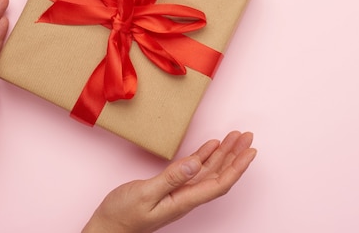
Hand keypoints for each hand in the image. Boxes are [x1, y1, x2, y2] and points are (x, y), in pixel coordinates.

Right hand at [83, 131, 256, 232]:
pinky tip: (211, 145)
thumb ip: (170, 178)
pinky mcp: (170, 188)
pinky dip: (204, 156)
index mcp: (184, 200)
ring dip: (223, 153)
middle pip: (219, 174)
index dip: (237, 167)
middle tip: (247, 136)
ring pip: (209, 171)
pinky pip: (193, 170)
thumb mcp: (145, 194)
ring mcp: (179, 192)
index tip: (250, 151)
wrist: (107, 228)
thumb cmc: (122, 216)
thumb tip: (195, 164)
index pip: (219, 183)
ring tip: (234, 136)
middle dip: (235, 155)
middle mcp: (186, 197)